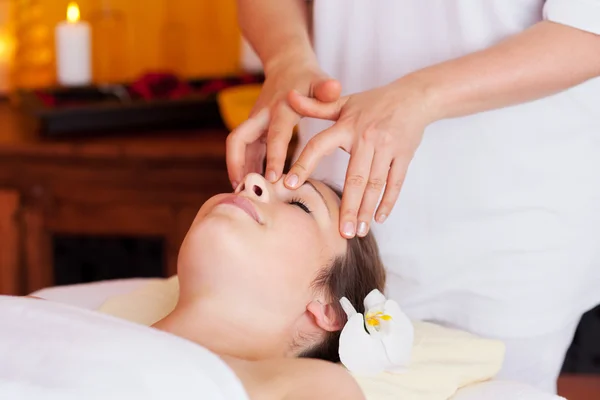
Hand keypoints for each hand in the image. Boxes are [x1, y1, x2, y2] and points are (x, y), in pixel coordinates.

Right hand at [226, 58, 341, 188]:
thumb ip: (327, 89)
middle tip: (242, 188)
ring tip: (241, 194)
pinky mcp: (254, 129)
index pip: (275, 134)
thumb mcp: (320, 80)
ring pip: (238, 146)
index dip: (273, 156)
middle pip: (238, 138)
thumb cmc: (308, 78)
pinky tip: (251, 185)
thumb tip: (335, 88)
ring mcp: (255, 122)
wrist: (287, 65)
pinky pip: (245, 150)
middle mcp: (263, 115)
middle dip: (236, 163)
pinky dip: (245, 167)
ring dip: (237, 168)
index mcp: (281, 107)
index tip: (273, 177)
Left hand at [285, 76, 436, 237]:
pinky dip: (388, 201)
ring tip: (359, 231)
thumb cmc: (374, 102)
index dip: (303, 164)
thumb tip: (288, 96)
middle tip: (342, 232)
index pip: (318, 146)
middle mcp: (366, 138)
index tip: (289, 185)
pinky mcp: (404, 155)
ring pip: (375, 185)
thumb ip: (315, 106)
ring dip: (367, 210)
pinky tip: (379, 218)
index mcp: (346, 126)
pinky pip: (395, 182)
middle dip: (348, 207)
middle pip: (355, 178)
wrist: (414, 97)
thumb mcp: (343, 101)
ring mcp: (387, 147)